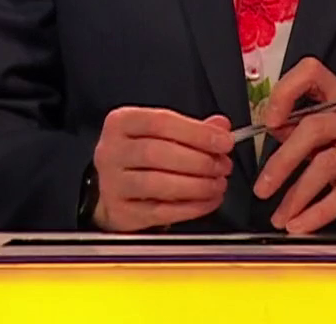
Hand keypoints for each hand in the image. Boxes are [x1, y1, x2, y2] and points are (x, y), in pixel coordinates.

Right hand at [92, 106, 233, 230]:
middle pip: (158, 153)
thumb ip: (192, 129)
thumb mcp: (162, 133)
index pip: (161, 122)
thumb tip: (221, 127)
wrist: (114, 187)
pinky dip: (191, 207)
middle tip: (223, 165)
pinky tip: (209, 201)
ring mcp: (112, 184)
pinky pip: (161, 212)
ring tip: (218, 184)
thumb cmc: (141, 157)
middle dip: (200, 161)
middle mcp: (111, 152)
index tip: (224, 142)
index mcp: (121, 123)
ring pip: (158, 184)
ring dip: (197, 185)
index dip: (197, 133)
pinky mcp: (121, 213)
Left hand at [252, 59, 335, 233]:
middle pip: (312, 125)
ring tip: (283, 216)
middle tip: (263, 188)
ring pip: (326, 160)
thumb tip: (273, 131)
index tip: (268, 121)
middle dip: (281, 161)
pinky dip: (320, 211)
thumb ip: (313, 141)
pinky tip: (305, 223)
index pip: (312, 72)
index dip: (285, 92)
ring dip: (297, 194)